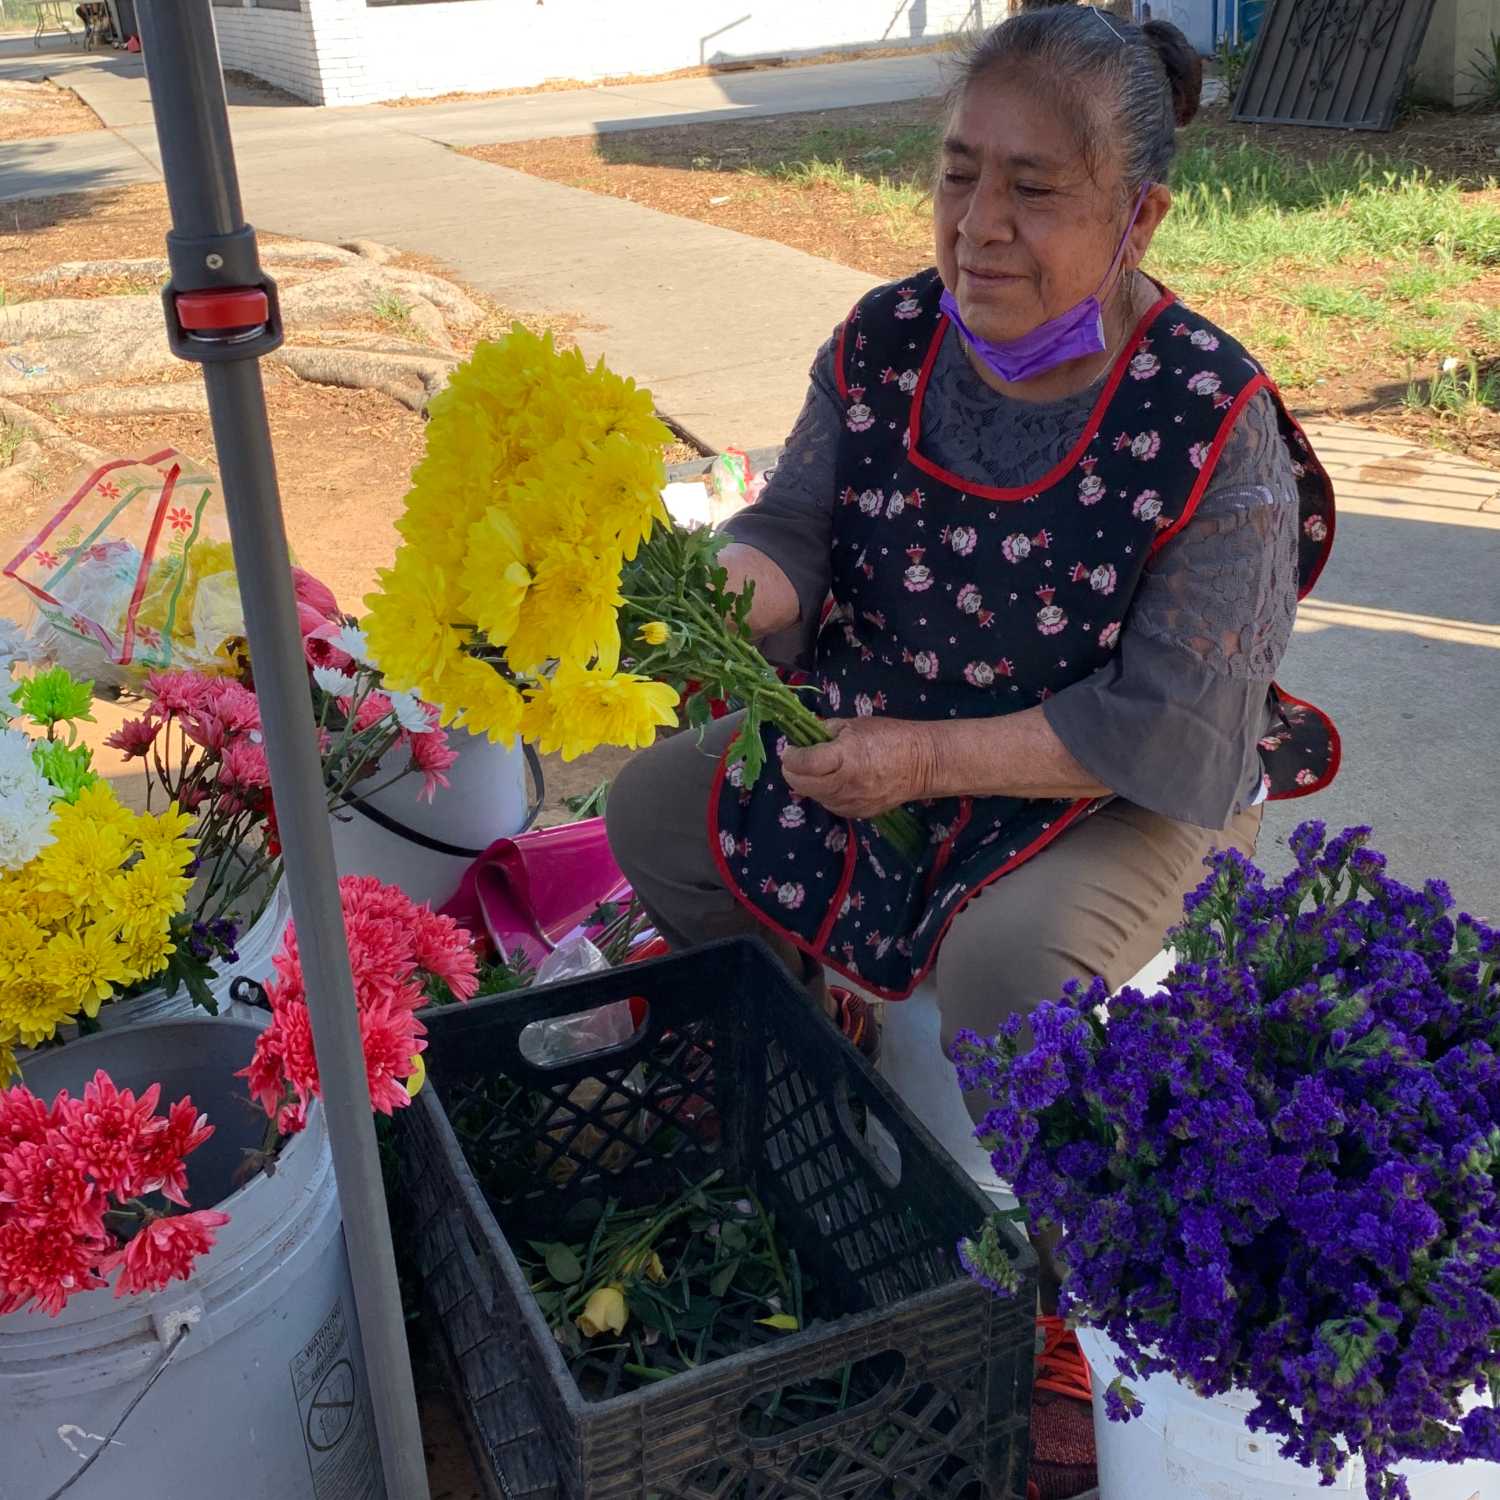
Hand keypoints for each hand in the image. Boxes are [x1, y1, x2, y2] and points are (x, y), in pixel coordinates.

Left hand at [781, 718, 936, 819]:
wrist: (922, 763)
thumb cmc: (889, 736)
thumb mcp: (855, 724)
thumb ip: (827, 731)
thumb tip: (806, 737)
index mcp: (845, 757)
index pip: (804, 763)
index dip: (791, 757)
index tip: (790, 749)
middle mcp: (845, 784)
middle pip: (801, 785)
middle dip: (792, 772)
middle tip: (796, 760)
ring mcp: (851, 802)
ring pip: (814, 797)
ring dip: (809, 783)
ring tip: (819, 769)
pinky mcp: (857, 813)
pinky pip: (830, 805)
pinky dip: (825, 793)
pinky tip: (835, 781)